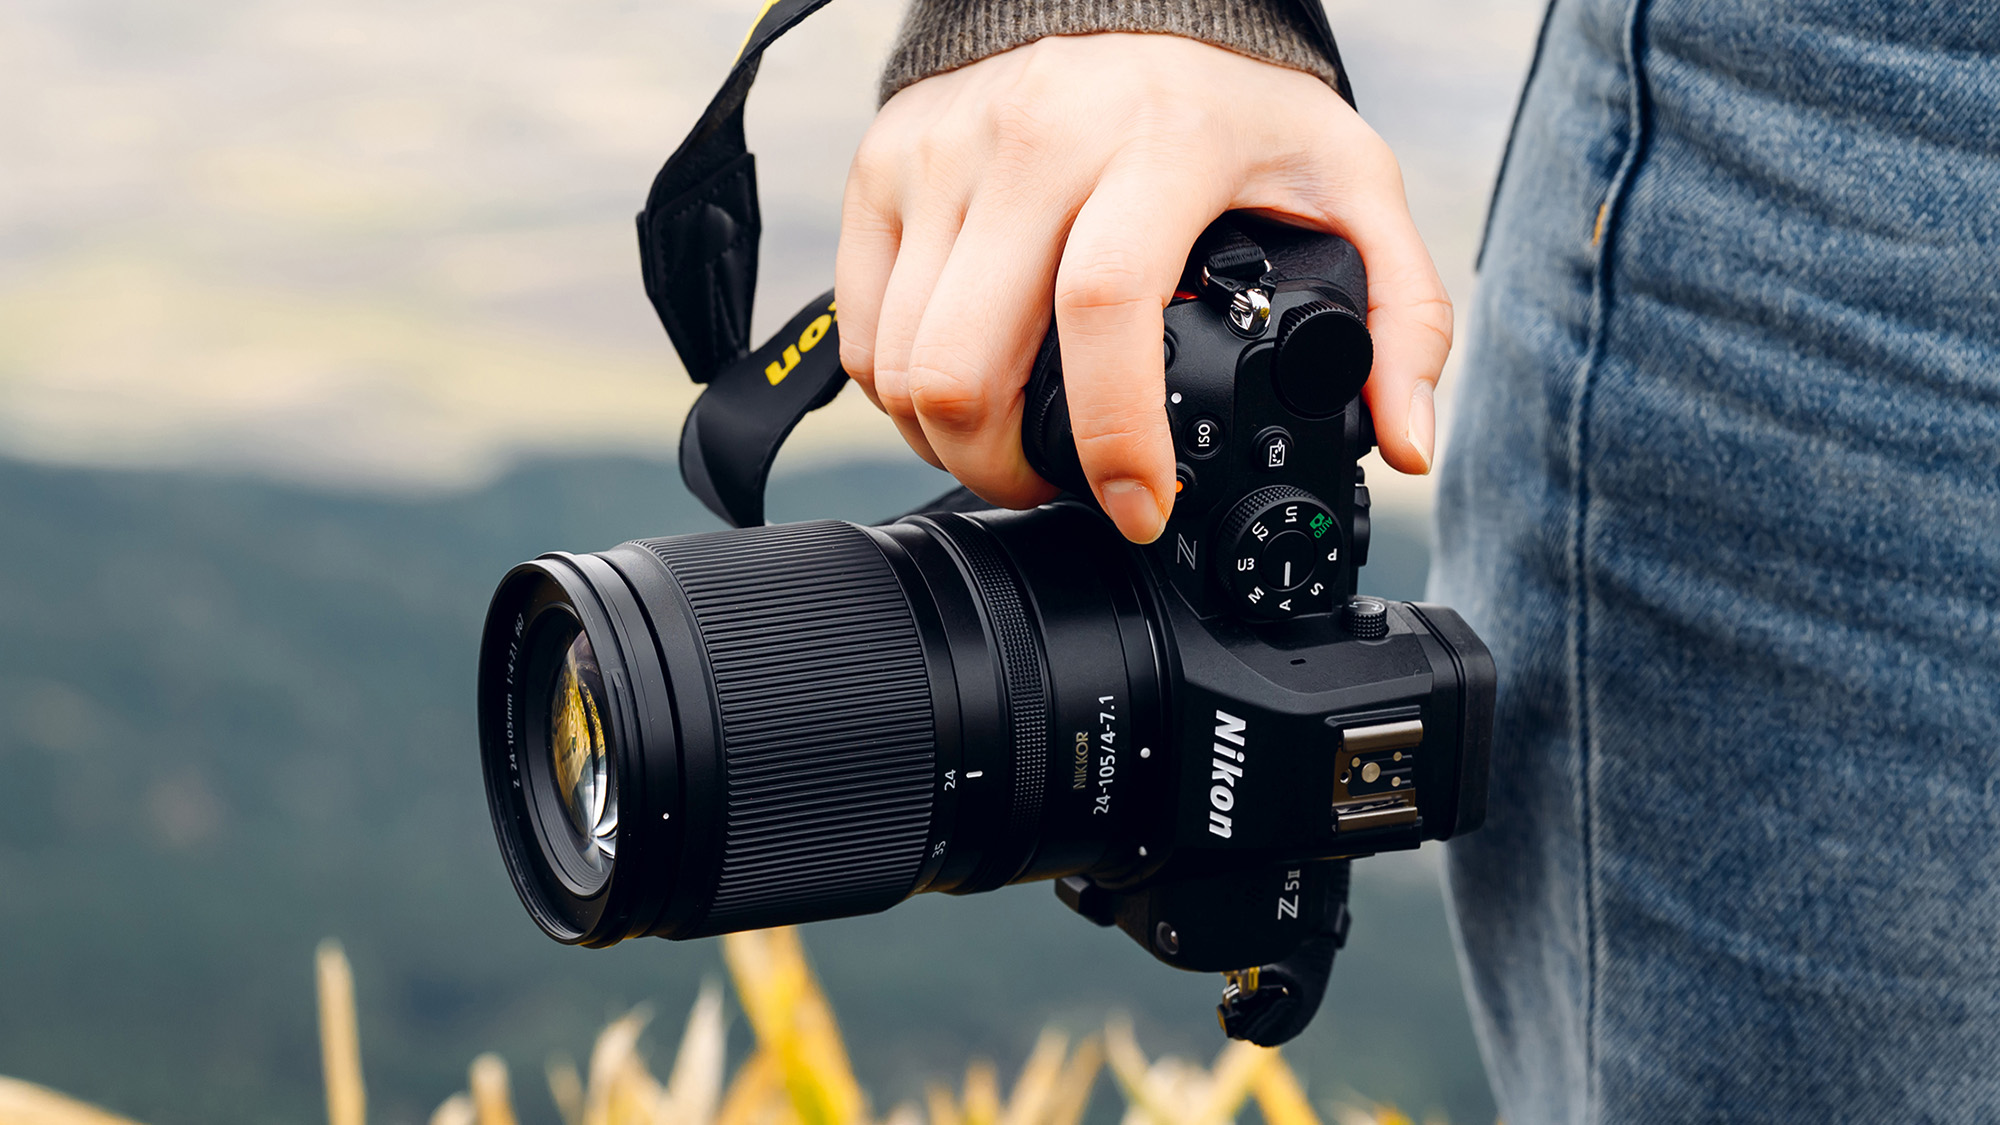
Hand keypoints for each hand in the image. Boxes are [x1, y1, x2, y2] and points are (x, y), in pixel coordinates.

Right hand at [835, 33, 1450, 542]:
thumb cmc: (1230, 100)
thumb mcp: (1347, 182)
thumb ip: (1401, 312)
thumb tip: (1407, 438)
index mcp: (1155, 146)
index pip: (1102, 307)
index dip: (1112, 436)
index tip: (1138, 509)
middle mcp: (1032, 145)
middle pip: (964, 366)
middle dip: (1003, 473)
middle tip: (1057, 489)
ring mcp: (942, 155)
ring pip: (900, 365)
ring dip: (950, 443)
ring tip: (1012, 447)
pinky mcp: (884, 168)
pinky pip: (863, 331)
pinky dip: (901, 393)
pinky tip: (965, 387)